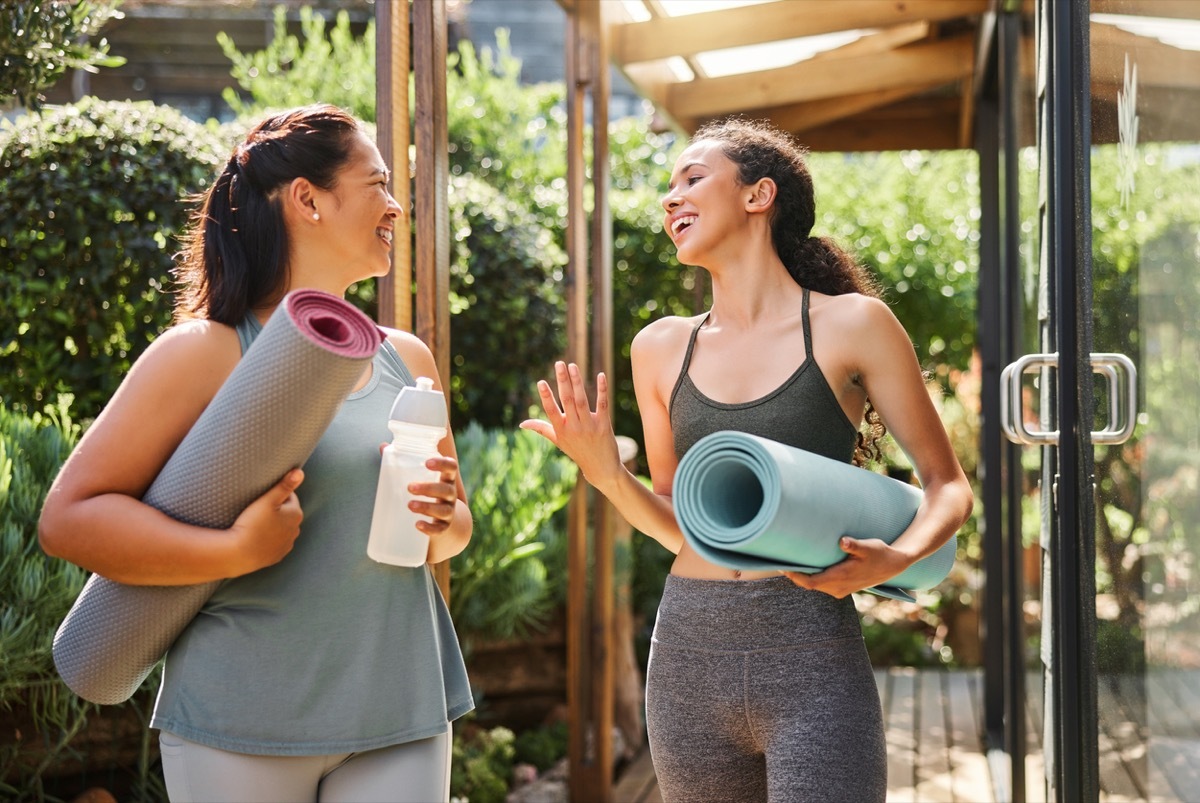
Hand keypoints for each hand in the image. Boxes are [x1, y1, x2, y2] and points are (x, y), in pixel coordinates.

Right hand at [228, 468, 304, 573]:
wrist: (239, 554)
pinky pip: (275, 543)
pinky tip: (258, 537)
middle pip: (286, 513)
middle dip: (276, 510)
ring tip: (256, 523)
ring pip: (281, 528)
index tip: (262, 497)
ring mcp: (287, 545)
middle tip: (257, 509)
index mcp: (296, 514)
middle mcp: (296, 530)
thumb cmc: (252, 524)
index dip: (275, 495)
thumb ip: (285, 485)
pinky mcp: (277, 556)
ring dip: (273, 524)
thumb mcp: (268, 500)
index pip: (289, 497)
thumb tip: (300, 472)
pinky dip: (269, 539)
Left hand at [407, 455, 459, 535]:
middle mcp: (451, 494)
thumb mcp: (421, 477)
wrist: (444, 519)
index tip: (427, 462)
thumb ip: (403, 462)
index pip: (451, 467)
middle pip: (446, 490)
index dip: (442, 464)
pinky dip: (429, 528)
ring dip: (426, 507)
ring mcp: (449, 511)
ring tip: (410, 505)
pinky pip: (439, 529)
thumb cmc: (429, 491)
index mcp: (446, 478)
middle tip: (410, 487)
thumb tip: (383, 446)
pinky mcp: (444, 527)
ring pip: (442, 510)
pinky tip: (418, 525)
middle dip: (428, 488)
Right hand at [519, 361, 621, 490]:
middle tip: (559, 363)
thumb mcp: (558, 441)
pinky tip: (600, 375)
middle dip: (562, 381)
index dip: (546, 397)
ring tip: (573, 366)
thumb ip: (541, 429)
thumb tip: (522, 424)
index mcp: (561, 430)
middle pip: (567, 400)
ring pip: (582, 400)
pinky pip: (603, 404)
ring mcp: (589, 426)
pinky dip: (602, 389)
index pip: (551, 411)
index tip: (540, 382)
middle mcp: (574, 427)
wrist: (601, 468)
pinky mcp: (604, 425)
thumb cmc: (577, 451)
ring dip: (577, 382)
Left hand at [783, 537, 909, 598]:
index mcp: (841, 578)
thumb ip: (855, 545)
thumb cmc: (880, 554)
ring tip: (790, 560)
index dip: (795, 577)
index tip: (783, 567)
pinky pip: (821, 584)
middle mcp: (839, 587)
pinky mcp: (842, 587)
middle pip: (809, 584)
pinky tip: (806, 565)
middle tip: (780, 558)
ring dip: (803, 576)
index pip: (811, 582)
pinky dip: (812, 576)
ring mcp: (840, 589)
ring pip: (815, 585)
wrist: (894, 566)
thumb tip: (843, 541)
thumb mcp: (870, 546)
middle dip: (795, 575)